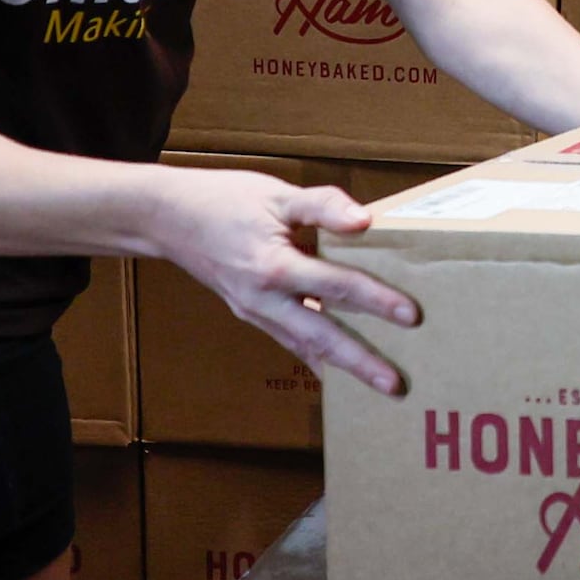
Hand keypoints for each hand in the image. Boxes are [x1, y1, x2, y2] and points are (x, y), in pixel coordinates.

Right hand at [148, 167, 421, 396]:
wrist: (168, 219)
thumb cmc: (225, 201)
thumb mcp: (276, 194)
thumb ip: (323, 205)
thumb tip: (365, 221)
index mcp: (274, 267)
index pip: (337, 286)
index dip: (376, 300)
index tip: (411, 316)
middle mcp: (265, 299)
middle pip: (321, 336)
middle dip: (360, 363)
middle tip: (397, 386)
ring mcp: (256, 312)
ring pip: (304, 346)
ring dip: (339, 367)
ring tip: (375, 385)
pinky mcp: (252, 313)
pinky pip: (288, 340)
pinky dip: (313, 356)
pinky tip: (334, 367)